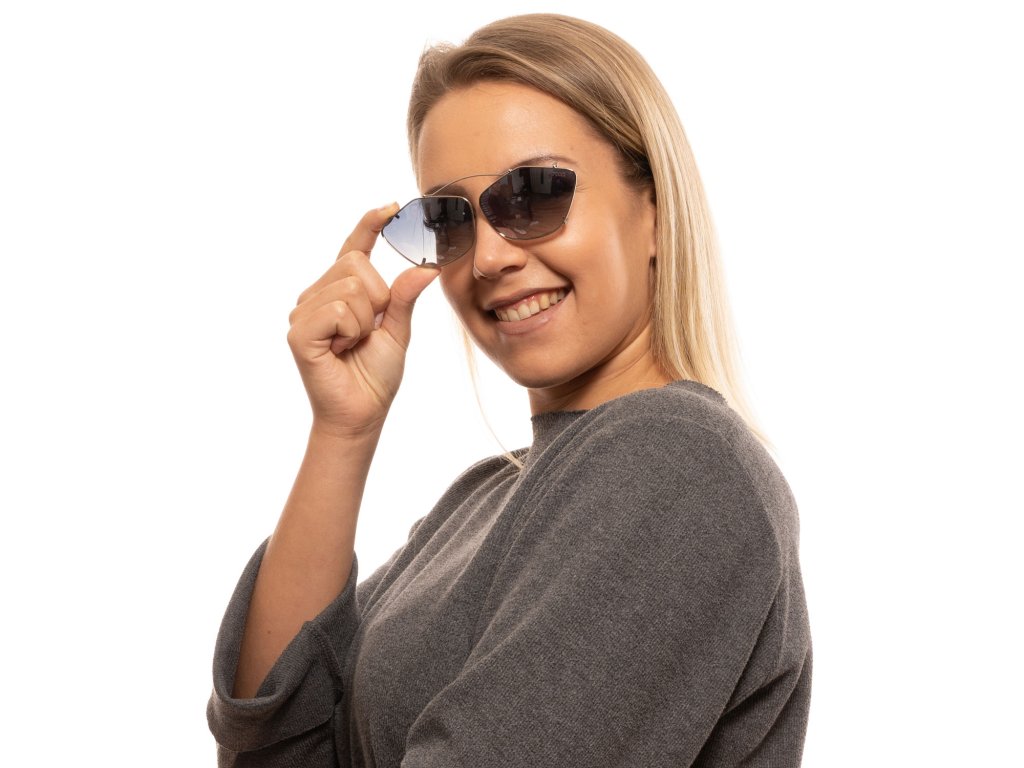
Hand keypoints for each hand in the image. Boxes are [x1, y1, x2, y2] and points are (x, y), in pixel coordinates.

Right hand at [286, 204, 439, 436]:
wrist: (363, 412)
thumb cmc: (375, 374)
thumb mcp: (398, 329)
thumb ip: (405, 296)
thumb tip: (428, 266)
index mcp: (340, 292)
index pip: (353, 249)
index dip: (369, 225)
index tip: (390, 206)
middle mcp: (316, 296)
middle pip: (356, 264)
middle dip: (377, 300)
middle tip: (367, 332)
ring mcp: (303, 312)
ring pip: (351, 287)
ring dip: (365, 321)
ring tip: (352, 345)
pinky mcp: (298, 332)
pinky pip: (338, 310)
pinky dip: (350, 331)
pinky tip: (339, 349)